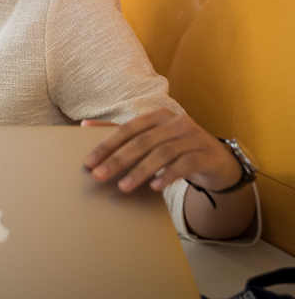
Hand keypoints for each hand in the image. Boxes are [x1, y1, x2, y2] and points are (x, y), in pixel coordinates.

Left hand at [82, 110, 242, 193]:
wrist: (217, 160)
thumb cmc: (177, 147)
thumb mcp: (151, 137)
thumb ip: (122, 132)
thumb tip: (84, 125)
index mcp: (157, 115)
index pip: (127, 129)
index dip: (106, 144)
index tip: (89, 162)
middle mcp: (175, 122)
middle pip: (142, 141)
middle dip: (118, 159)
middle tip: (100, 176)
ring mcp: (193, 137)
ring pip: (162, 153)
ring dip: (140, 171)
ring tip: (124, 186)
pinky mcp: (207, 154)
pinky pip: (185, 164)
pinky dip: (168, 175)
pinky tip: (155, 187)